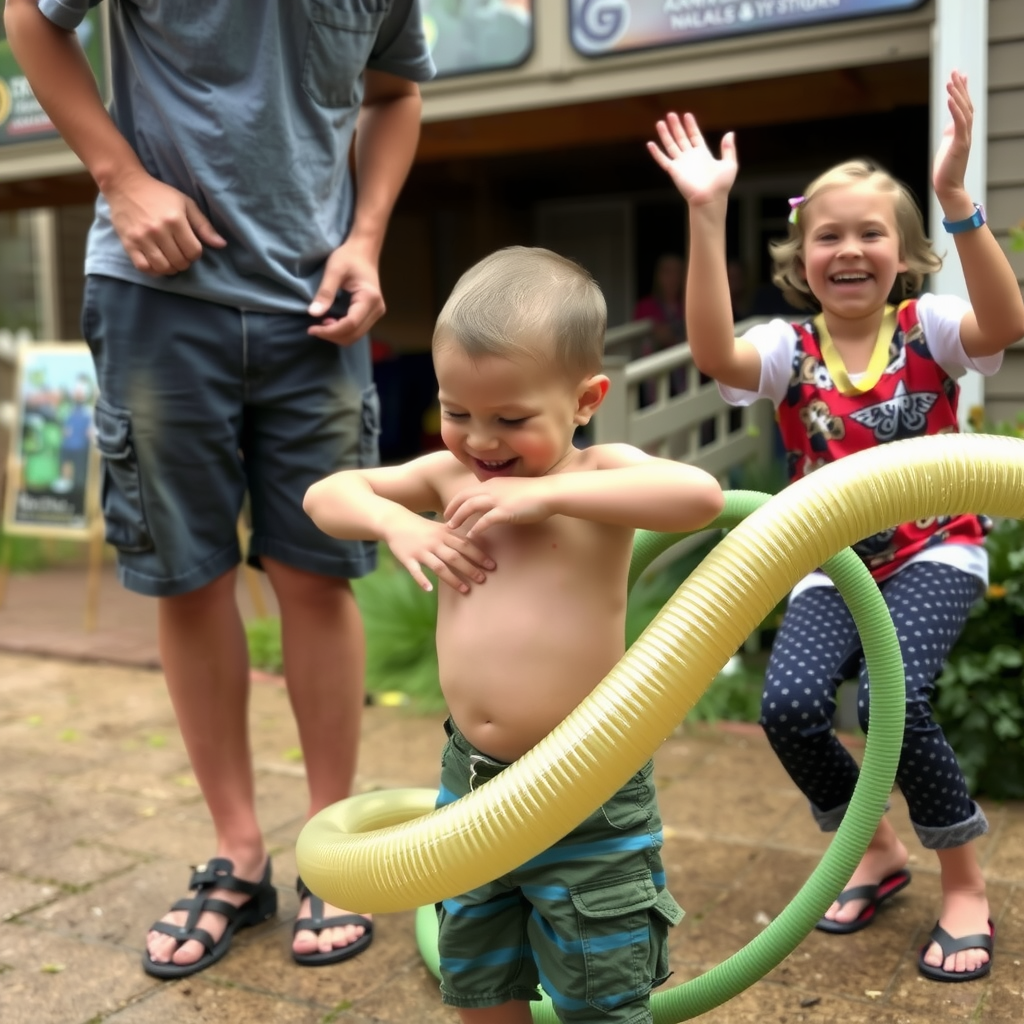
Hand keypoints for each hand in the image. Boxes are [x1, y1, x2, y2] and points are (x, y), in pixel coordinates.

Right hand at [105, 169, 226, 274]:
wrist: (125, 185)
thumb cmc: (159, 194)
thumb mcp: (186, 204)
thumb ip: (204, 226)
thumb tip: (221, 245)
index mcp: (175, 220)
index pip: (194, 252)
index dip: (195, 254)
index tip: (190, 247)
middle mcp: (158, 230)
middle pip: (180, 262)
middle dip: (184, 262)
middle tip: (180, 254)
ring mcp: (142, 238)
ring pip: (163, 268)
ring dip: (170, 269)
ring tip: (169, 260)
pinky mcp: (128, 243)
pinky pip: (143, 267)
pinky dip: (153, 270)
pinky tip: (156, 263)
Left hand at [307, 241, 385, 345]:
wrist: (364, 250)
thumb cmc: (349, 256)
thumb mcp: (333, 270)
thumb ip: (325, 292)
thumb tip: (313, 313)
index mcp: (369, 298)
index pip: (350, 324)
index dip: (330, 331)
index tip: (311, 329)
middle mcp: (377, 309)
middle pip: (354, 334)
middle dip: (332, 335)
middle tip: (314, 328)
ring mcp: (377, 312)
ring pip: (356, 335)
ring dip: (337, 334)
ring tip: (322, 323)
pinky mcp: (372, 313)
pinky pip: (357, 329)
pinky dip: (342, 330)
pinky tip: (331, 321)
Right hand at [386, 515, 494, 594]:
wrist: (395, 521)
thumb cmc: (422, 527)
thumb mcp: (441, 527)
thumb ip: (458, 535)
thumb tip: (480, 543)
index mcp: (444, 534)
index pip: (465, 545)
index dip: (479, 555)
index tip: (492, 566)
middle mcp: (434, 542)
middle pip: (455, 557)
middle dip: (470, 569)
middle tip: (483, 580)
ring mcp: (420, 551)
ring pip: (438, 566)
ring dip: (453, 579)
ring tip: (465, 590)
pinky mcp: (407, 558)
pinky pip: (415, 570)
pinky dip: (421, 580)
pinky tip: (429, 589)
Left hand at [445, 478, 552, 537]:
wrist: (549, 493)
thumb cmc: (535, 493)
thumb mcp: (513, 490)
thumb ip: (501, 495)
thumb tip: (494, 505)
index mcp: (493, 483)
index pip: (468, 491)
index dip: (457, 501)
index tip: (451, 510)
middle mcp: (492, 489)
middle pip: (464, 497)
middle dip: (452, 508)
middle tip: (445, 519)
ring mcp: (497, 499)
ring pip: (470, 507)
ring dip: (458, 517)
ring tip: (451, 528)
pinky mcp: (504, 511)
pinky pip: (484, 521)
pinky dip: (475, 528)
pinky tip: (470, 536)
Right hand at [647, 112, 736, 206]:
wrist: (710, 198)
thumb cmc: (721, 185)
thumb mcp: (730, 164)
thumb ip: (729, 149)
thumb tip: (730, 133)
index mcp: (703, 154)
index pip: (695, 136)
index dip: (691, 126)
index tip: (687, 115)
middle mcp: (690, 157)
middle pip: (681, 138)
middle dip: (676, 126)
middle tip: (671, 114)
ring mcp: (681, 164)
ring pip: (671, 145)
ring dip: (665, 134)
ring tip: (660, 122)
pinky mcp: (674, 171)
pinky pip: (663, 160)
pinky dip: (656, 153)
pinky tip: (650, 144)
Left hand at [933, 70, 972, 203]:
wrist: (948, 188)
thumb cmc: (946, 170)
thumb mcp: (947, 146)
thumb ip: (950, 133)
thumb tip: (949, 124)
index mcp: (962, 131)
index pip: (964, 106)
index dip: (962, 90)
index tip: (960, 75)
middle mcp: (966, 132)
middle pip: (966, 104)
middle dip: (960, 87)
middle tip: (955, 72)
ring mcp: (964, 138)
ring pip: (963, 111)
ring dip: (957, 95)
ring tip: (951, 81)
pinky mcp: (959, 145)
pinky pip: (959, 124)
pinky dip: (955, 110)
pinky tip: (950, 99)